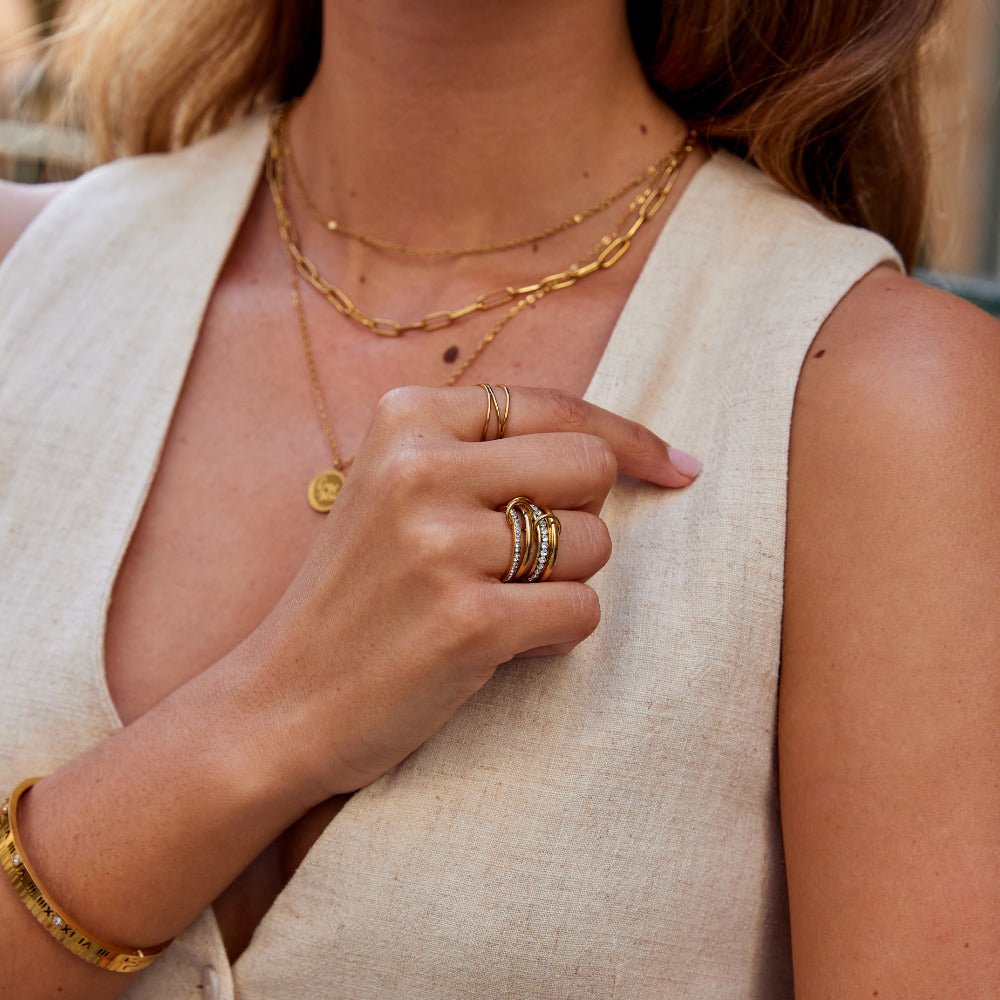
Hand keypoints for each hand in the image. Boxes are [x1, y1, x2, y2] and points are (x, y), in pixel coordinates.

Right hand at [249, 385, 700, 803]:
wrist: (279, 701)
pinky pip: (581, 611)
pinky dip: (556, 635)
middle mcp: (422, 469)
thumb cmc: (357, 595)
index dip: (626, 436)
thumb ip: (482, 453)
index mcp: (406, 420)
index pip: (555, 406)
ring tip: (496, 604)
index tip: (674, 465)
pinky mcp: (468, 621)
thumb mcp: (394, 490)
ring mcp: (443, 545)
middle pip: (589, 467)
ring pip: (593, 542)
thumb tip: (620, 446)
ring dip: (564, 582)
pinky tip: (499, 646)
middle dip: (580, 518)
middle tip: (527, 558)